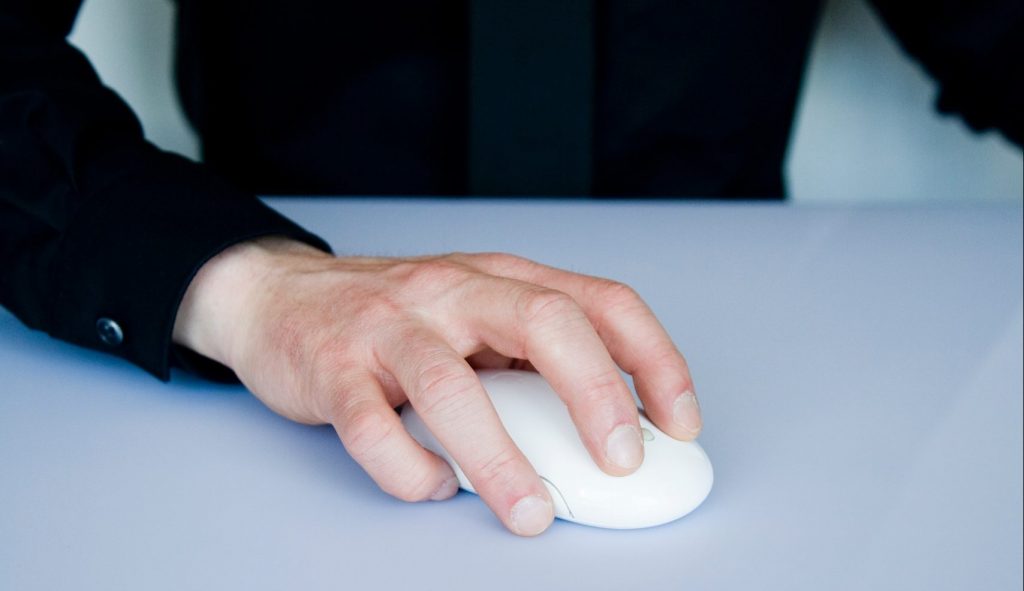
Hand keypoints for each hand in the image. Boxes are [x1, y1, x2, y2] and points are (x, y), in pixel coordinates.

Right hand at [173, 237, 700, 535]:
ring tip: (529, 512)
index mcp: (501, 279)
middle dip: (595, 395)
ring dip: (499, 459)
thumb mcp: (475, 316)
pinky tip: (432, 485)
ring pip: (451, 387)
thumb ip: (533, 360)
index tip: (681, 422)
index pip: (601, 301)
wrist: (276, 296)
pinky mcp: (333, 368)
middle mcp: (453, 290)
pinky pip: (372, 428)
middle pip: (544, 323)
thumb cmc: (395, 316)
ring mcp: (389, 325)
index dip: (653, 359)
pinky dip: (410, 471)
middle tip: (619, 463)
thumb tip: (611, 432)